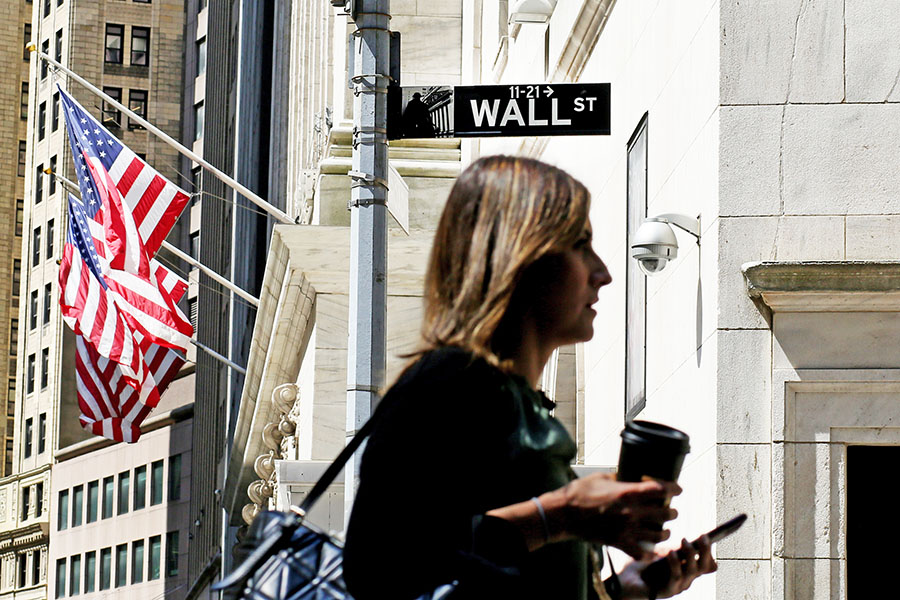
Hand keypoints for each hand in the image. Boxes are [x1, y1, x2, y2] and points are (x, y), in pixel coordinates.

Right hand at [546, 473, 680, 559]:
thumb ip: (620, 477)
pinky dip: (650, 553)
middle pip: (664, 513)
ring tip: (665, 530)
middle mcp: (630, 512)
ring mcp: (625, 530)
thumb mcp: (601, 477)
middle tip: (671, 510)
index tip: (678, 489)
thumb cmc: (579, 492)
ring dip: (665, 532)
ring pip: (658, 535)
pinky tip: (652, 550)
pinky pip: (641, 553)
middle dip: (672, 511)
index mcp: (627, 493)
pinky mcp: (618, 543)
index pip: (660, 489)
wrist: (563, 514)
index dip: (673, 488)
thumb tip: (631, 476)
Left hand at [618, 535, 716, 598]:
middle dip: (705, 551)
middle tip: (701, 536)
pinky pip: (675, 578)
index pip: (707, 563)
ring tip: (684, 540)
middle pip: (704, 567)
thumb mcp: (661, 552)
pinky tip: (670, 553)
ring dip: (690, 555)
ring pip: (692, 572)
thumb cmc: (643, 565)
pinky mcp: (665, 592)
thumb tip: (690, 534)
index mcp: (687, 570)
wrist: (624, 580)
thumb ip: (676, 547)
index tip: (706, 535)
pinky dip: (675, 564)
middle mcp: (686, 579)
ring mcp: (677, 587)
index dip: (709, 550)